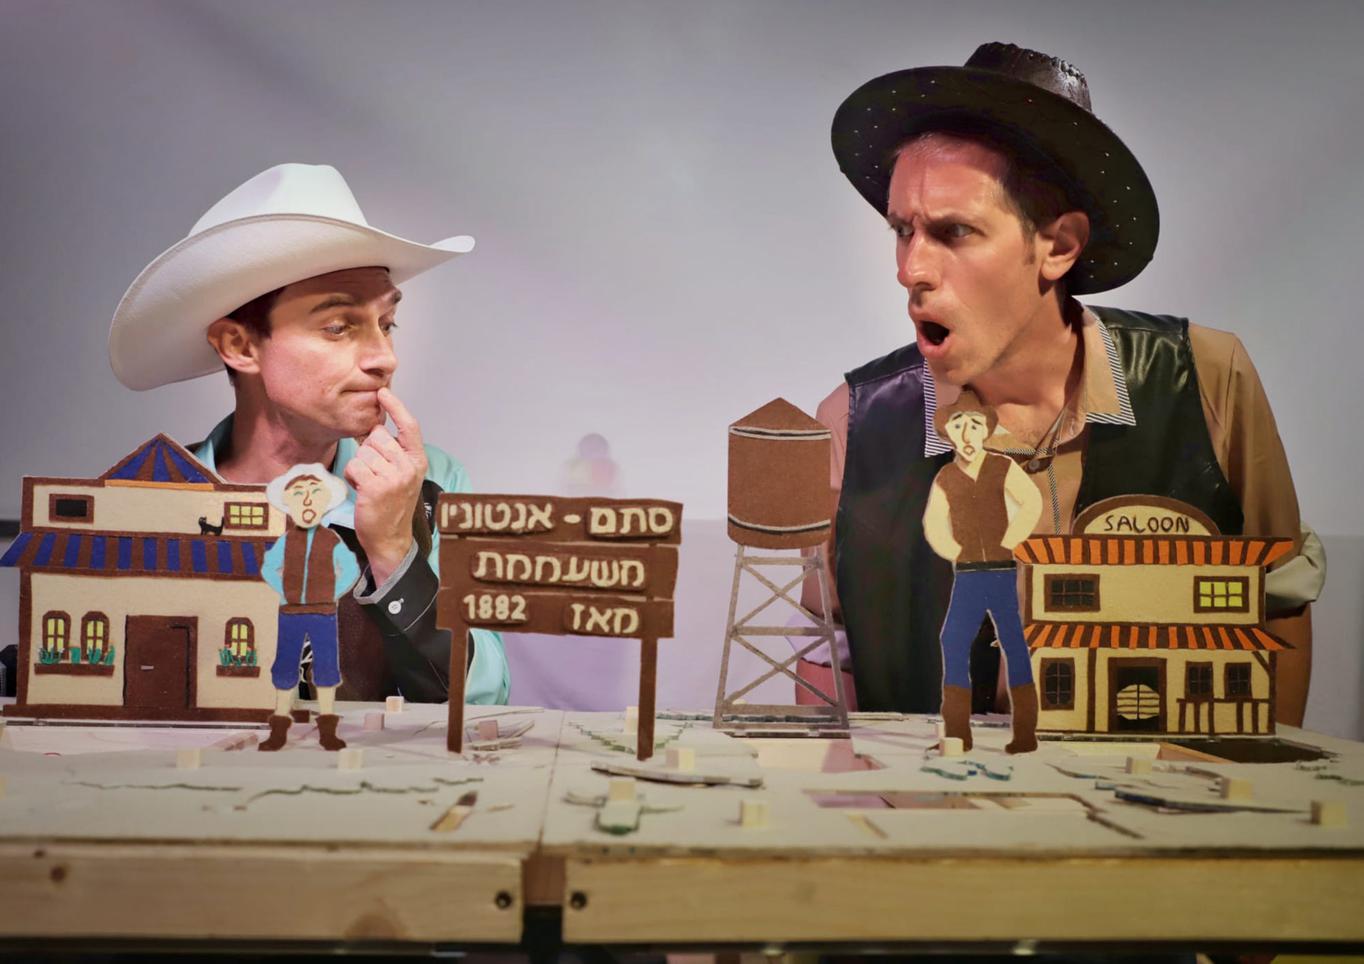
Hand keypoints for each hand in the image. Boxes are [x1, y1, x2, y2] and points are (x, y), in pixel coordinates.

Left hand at [343, 387, 427, 585]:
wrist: (390, 539)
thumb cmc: (392, 504)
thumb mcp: (401, 475)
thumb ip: (393, 451)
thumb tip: (373, 426)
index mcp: (417, 460)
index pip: (409, 426)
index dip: (395, 407)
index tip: (382, 393)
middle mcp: (408, 467)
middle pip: (377, 437)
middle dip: (369, 450)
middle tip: (374, 472)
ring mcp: (394, 477)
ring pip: (363, 452)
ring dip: (359, 466)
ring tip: (369, 484)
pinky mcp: (375, 487)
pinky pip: (354, 466)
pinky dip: (352, 476)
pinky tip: (361, 489)